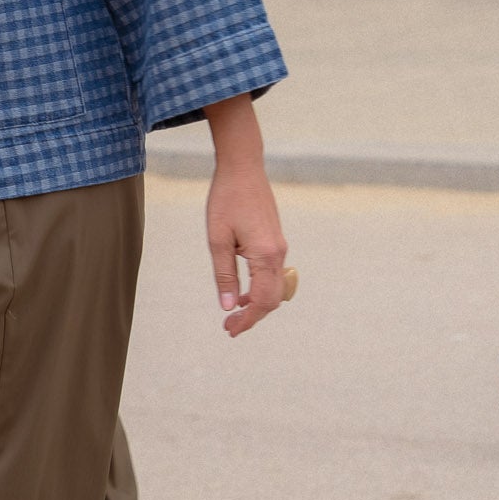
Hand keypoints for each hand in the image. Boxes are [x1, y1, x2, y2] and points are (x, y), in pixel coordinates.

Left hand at [202, 100, 287, 338]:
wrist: (243, 169)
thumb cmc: (226, 201)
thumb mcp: (217, 240)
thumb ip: (224, 275)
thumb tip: (227, 306)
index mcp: (265, 256)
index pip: (260, 301)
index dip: (246, 320)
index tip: (230, 330)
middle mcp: (279, 254)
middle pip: (272, 299)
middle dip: (253, 316)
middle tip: (229, 326)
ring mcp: (280, 247)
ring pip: (275, 289)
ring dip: (257, 304)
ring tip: (233, 312)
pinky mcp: (276, 241)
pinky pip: (273, 275)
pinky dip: (260, 289)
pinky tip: (241, 292)